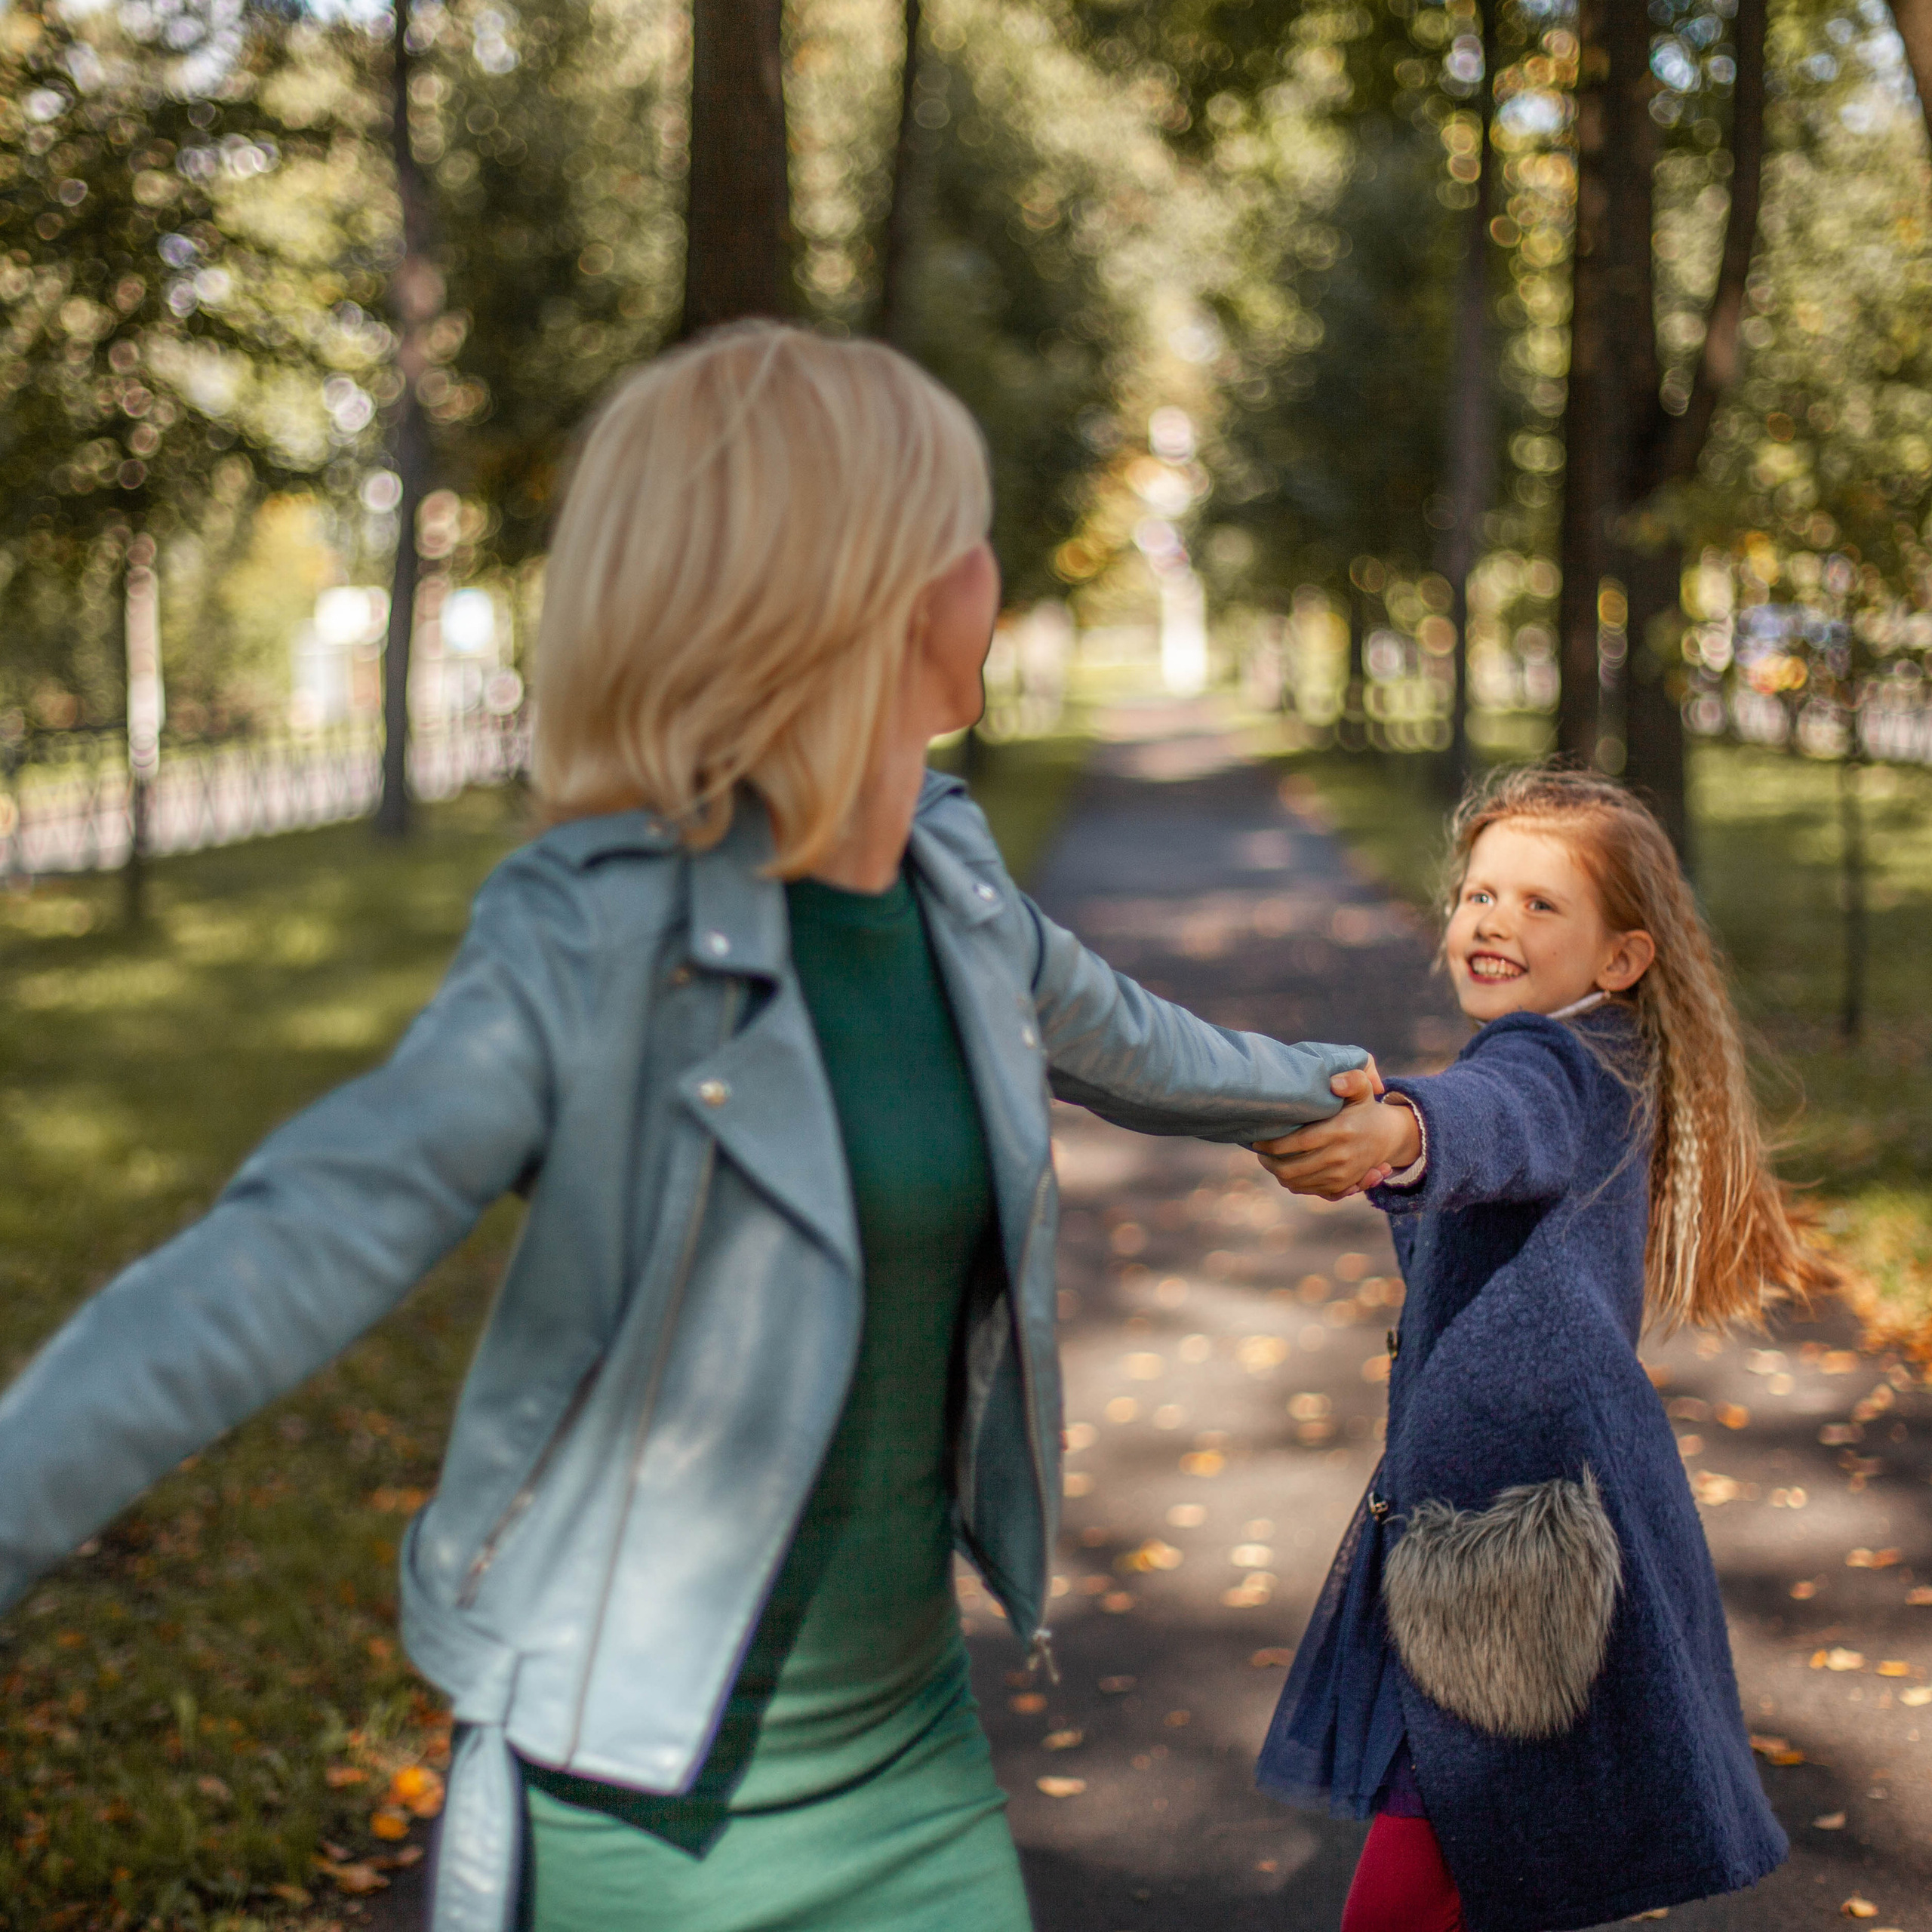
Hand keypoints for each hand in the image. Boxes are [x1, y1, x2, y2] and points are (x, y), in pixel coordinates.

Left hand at [1254, 1065, 1419, 1201]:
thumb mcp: (1363, 1089)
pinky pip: (1307, 1191)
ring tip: (1268, 1160)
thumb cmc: (1366, 1109)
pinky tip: (1285, 1170)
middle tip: (1259, 1152)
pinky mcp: (1340, 1187)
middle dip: (1269, 1162)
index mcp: (1340, 1131)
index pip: (1298, 1143)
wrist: (1388, 1137)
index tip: (1257, 1140)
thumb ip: (1352, 1080)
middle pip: (1291, 1168)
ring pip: (1296, 1182)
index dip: (1273, 1144)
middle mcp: (1339, 1157)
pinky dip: (1292, 1183)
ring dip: (1277, 1173)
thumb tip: (1333, 1083)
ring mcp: (1340, 1176)